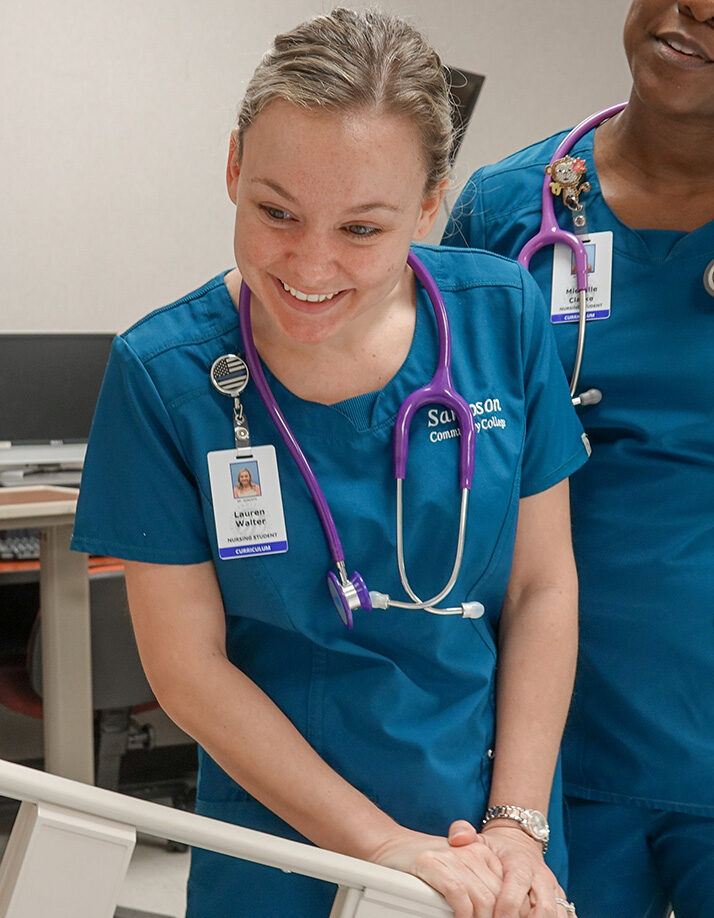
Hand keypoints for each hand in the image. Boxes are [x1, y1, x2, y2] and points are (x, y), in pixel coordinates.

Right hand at [368, 825, 507, 917]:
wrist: (392, 845)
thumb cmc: (427, 865)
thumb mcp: (461, 869)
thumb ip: (481, 884)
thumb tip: (499, 910)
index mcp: (482, 852)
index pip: (507, 889)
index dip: (509, 911)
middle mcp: (470, 851)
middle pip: (496, 897)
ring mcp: (450, 856)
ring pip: (482, 898)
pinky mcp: (431, 862)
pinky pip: (458, 894)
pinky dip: (463, 914)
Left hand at [449, 821, 568, 917]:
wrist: (520, 844)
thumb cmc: (495, 849)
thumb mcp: (479, 838)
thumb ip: (463, 833)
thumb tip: (456, 839)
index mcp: (521, 863)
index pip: (518, 885)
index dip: (507, 907)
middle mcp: (542, 877)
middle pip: (544, 908)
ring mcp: (554, 891)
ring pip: (558, 915)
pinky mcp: (561, 902)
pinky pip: (567, 916)